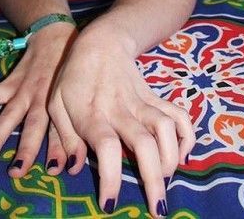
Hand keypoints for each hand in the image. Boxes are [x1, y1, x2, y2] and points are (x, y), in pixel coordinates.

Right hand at [0, 23, 77, 176]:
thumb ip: (76, 123)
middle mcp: (41, 99)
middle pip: (33, 127)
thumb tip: (79, 159)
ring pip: (9, 116)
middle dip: (26, 149)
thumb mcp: (79, 92)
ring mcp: (23, 91)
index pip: (62, 129)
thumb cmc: (71, 70)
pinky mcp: (9, 83)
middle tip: (16, 172)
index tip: (59, 170)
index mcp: (61, 103)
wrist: (54, 35)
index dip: (62, 148)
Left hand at [48, 27, 194, 217]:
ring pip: (166, 129)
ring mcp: (142, 103)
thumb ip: (64, 138)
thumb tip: (70, 169)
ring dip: (172, 159)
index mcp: (93, 114)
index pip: (107, 147)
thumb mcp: (56, 104)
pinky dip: (186, 137)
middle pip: (144, 144)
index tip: (110, 204)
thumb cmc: (74, 77)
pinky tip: (182, 156)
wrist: (102, 42)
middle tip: (157, 210)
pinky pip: (178, 116)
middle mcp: (121, 110)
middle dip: (154, 180)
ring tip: (166, 181)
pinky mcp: (156, 98)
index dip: (111, 177)